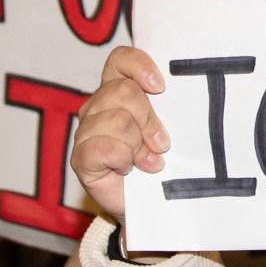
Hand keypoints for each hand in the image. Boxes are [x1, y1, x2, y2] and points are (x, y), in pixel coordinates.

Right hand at [70, 46, 169, 225]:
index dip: (139, 67)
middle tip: (161, 143)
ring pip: (117, 121)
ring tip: (149, 161)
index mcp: (118, 89)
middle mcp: (98, 105)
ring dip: (139, 145)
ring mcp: (86, 131)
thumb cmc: (163, 162)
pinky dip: (122, 159)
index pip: (120, 60)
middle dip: (149, 119)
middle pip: (124, 92)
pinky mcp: (80, 158)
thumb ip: (170, 107)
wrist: (152, 206)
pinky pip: (102, 147)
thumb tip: (185, 93)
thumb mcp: (172, 129)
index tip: (160, 87)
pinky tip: (130, 169)